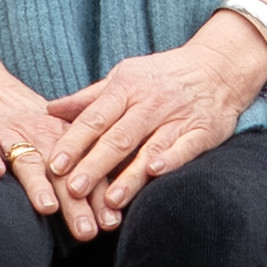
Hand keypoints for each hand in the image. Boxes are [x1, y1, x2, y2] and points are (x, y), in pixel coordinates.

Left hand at [24, 16, 266, 233]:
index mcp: (126, 86)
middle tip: (73, 189)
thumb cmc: (161, 76)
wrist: (218, 67)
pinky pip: (185, 147)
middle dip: (94, 164)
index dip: (74, 143)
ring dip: (129, 175)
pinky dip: (171, 159)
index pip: (94, 118)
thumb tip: (49, 110)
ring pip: (149, 147)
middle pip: (118, 137)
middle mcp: (150, 102)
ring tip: (110, 200)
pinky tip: (156, 173)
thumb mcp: (123, 77)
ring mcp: (177, 117)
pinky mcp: (203, 131)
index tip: (54, 165)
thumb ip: (88, 98)